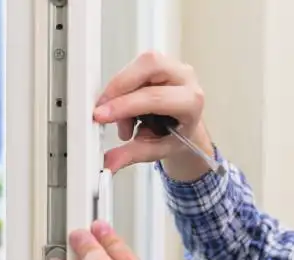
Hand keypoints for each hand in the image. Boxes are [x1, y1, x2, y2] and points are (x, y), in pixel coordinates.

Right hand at [94, 50, 212, 180]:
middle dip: (119, 86)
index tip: (102, 115)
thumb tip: (109, 162)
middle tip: (102, 109)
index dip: (125, 105)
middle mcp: (185, 78)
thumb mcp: (156, 149)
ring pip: (140, 64)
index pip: (155, 97)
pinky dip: (122, 86)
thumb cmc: (177, 136)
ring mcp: (174, 66)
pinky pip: (135, 67)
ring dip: (119, 88)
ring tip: (118, 118)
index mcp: (191, 102)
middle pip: (150, 67)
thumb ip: (132, 155)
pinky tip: (123, 107)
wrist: (186, 128)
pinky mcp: (160, 63)